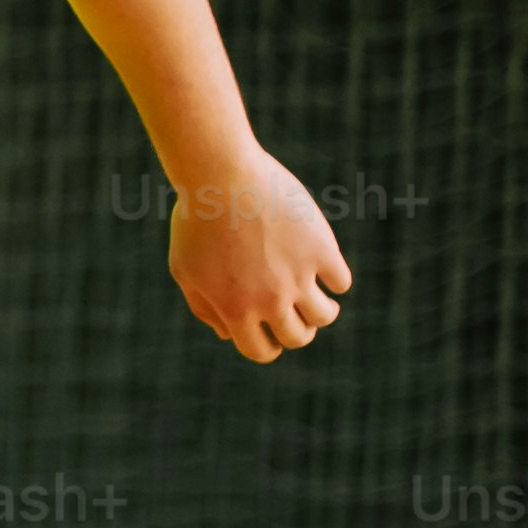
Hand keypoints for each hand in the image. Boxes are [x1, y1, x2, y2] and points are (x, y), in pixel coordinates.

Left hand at [167, 147, 348, 361]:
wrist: (219, 176)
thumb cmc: (197, 219)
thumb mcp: (185, 268)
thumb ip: (204, 307)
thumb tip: (228, 334)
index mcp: (234, 309)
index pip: (260, 351)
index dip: (268, 345)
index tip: (272, 332)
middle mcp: (269, 300)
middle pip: (298, 337)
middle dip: (298, 330)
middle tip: (298, 314)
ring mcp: (297, 275)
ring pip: (325, 315)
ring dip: (323, 311)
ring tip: (319, 298)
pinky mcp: (320, 249)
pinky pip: (341, 281)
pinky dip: (336, 278)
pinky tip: (325, 267)